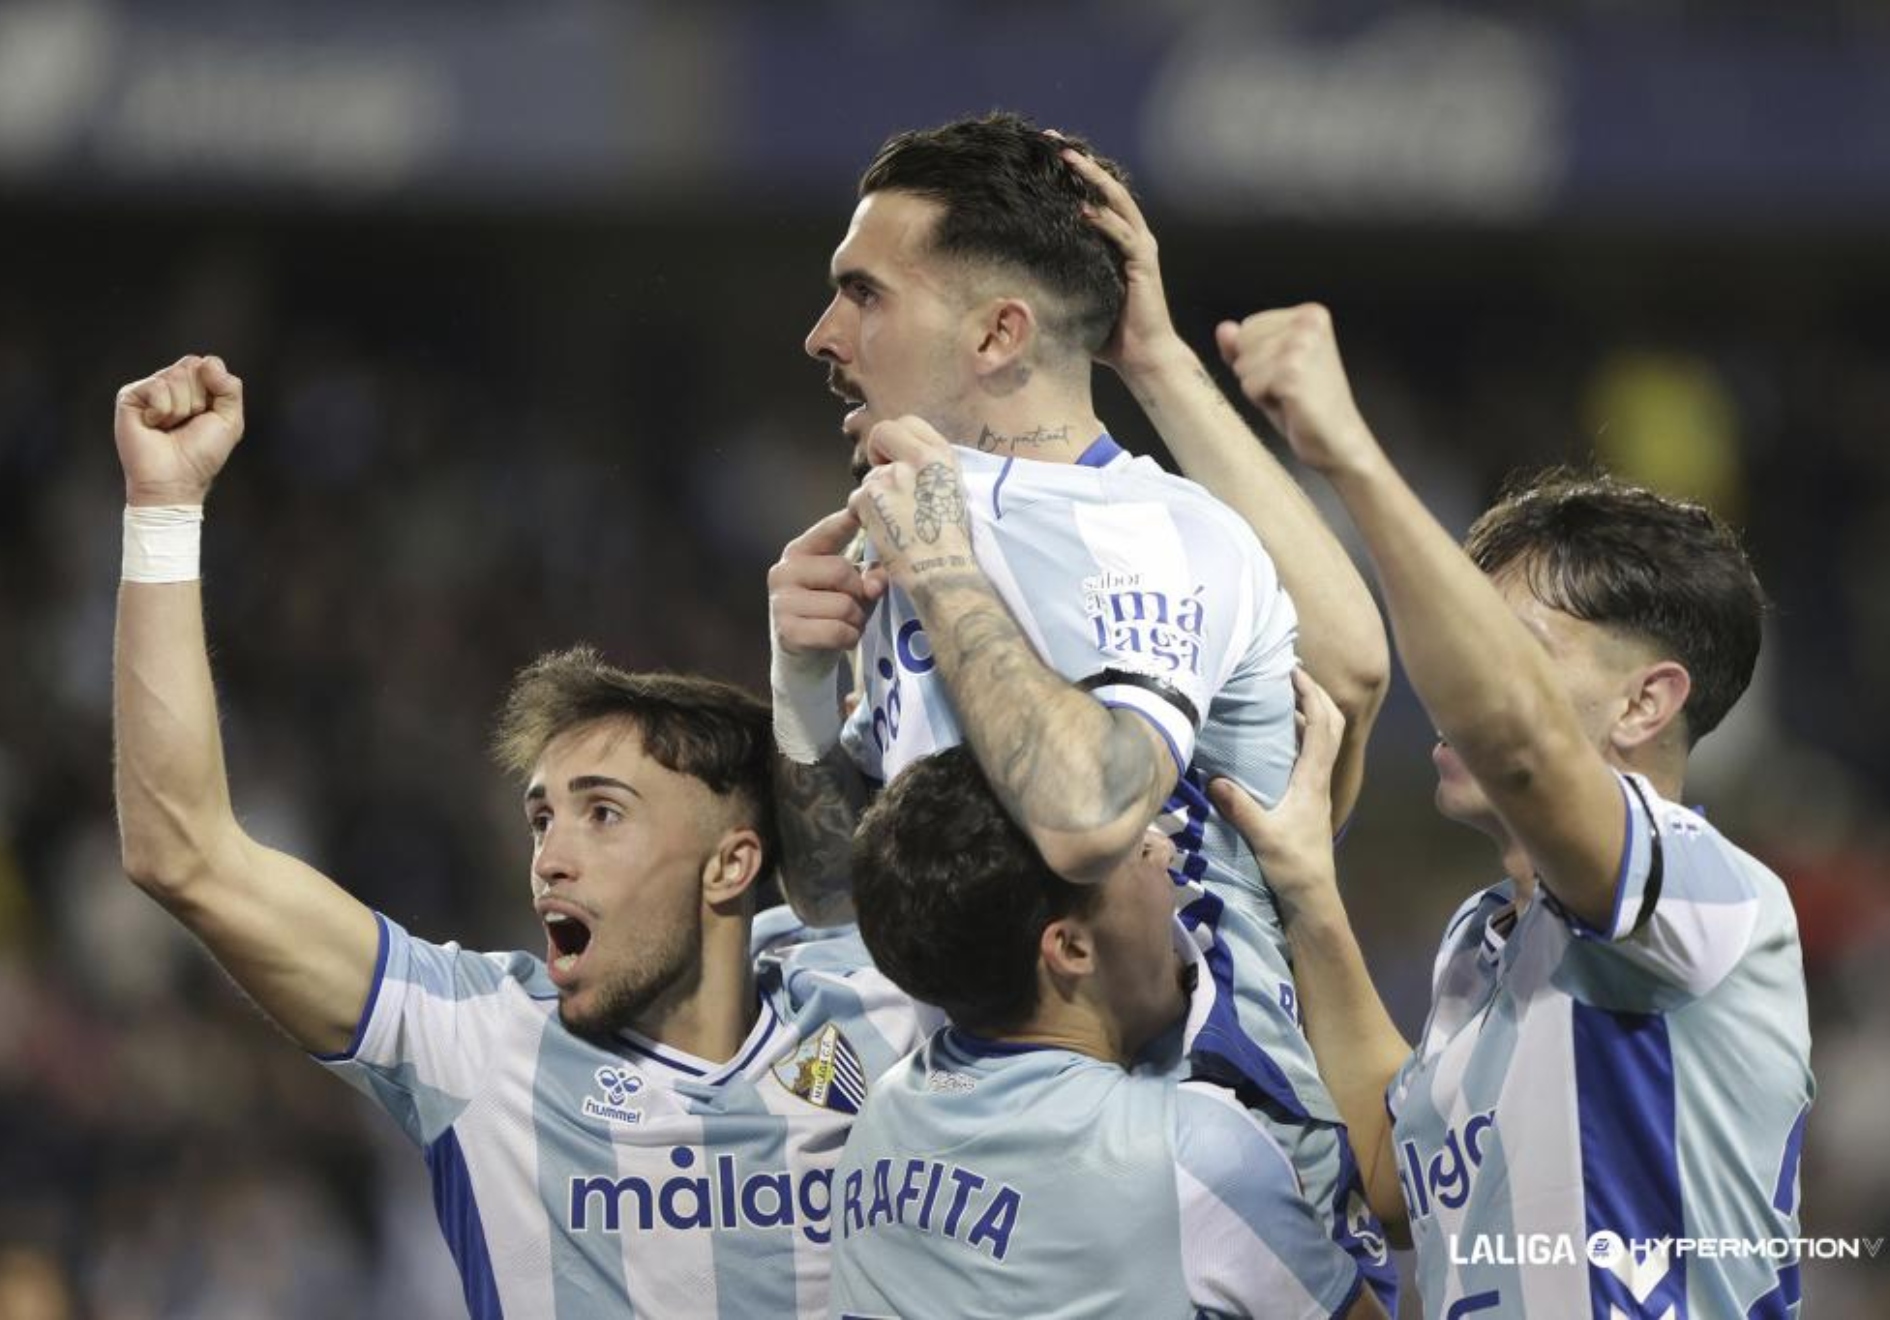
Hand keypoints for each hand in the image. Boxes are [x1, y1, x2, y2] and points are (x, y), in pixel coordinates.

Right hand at [114, 355, 244, 505]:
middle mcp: (170, 383)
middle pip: (192, 366)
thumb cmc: (201, 454)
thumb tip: (208, 362)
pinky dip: (162, 411)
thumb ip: (229, 388)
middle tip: (187, 423)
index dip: (214, 388)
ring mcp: (149, 389)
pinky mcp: (130, 396)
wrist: (175, 479)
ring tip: (170, 427)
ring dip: (181, 409)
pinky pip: (157, 387)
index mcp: (194, 386)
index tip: (208, 415)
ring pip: (175, 377)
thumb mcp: (230, 420)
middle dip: (198, 400)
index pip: (208, 363)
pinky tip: (154, 425)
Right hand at [768, 508, 884, 661]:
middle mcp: (785, 571)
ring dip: (856, 620)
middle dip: (859, 593)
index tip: (859, 505)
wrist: (803, 657)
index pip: (828, 530)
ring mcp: (781, 601)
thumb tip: (875, 584)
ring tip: (848, 624)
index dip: (847, 519)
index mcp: (800, 552)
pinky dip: (849, 638)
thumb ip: (870, 575)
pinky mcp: (788, 630)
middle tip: (857, 606)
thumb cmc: (830, 613)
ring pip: (843, 606)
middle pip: (841, 571)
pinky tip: (843, 639)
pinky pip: (837, 631)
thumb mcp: (853, 588)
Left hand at [847, 417, 974, 589]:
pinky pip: (856, 501)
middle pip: (881, 433)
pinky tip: (883, 532)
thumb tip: (904, 462)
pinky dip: (864, 516)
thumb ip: (928, 469)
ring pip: (868, 476)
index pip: (908, 422)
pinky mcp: (871, 496)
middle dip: (877, 452)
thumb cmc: (950, 541)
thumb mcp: (952, 490)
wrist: (942, 569)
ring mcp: (892, 475)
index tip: (896, 456)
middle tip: (884, 480)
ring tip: (894, 522)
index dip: (896, 438)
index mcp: (942, 456)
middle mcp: (918, 458)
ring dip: (874, 496)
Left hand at [1059, 143, 1186, 378]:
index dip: (1076, 175)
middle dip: (1083, 163)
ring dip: (1093, 179)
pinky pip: (1122, 235)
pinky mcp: (1143, 264)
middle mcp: (1133, 238)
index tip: (1047, 155)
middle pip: (1108, 190)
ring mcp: (1140, 248)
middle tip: (1056, 141)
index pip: (1097, 198)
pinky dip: (1103, 220)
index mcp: (1119, 243)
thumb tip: (1017, 281)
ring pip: (1117, 203)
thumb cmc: (1110, 335)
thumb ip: (1059, 281)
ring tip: (1070, 159)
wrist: (1143, 358)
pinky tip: (1082, 208)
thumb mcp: (1078, 299)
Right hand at [1209, 669, 1346, 913]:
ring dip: (1312, 712)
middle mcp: (1319, 779)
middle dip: (1316, 694)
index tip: (1293, 671)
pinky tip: (1278, 737)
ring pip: (1324, 739)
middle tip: (1292, 674)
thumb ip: (1240, 807)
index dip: (1311, 695)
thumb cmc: (1293, 866)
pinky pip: (1311, 755)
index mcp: (1312, 780)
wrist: (1313, 897)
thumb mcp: (1263, 836)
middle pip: (1331, 725)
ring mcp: (1317, 789)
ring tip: (1284, 696)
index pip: (1321, 726)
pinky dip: (1302, 735)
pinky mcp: (1309, 799)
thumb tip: (1214, 778)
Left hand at [1215, 305, 1378, 476]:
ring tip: (1289, 396)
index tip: (1288, 373)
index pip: (1248, 328)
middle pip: (1243, 342)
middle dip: (1255, 371)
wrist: (1338, 440)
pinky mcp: (1292, 372)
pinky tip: (1290, 404)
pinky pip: (1249, 386)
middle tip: (1289, 387)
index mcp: (1310, 313)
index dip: (1258, 358)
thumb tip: (1223, 328)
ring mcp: (1301, 345)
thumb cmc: (1307, 406)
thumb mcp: (1270, 368)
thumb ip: (1244, 346)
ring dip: (1259, 388)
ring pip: (1243, 365)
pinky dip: (1263, 401)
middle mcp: (1308, 322)